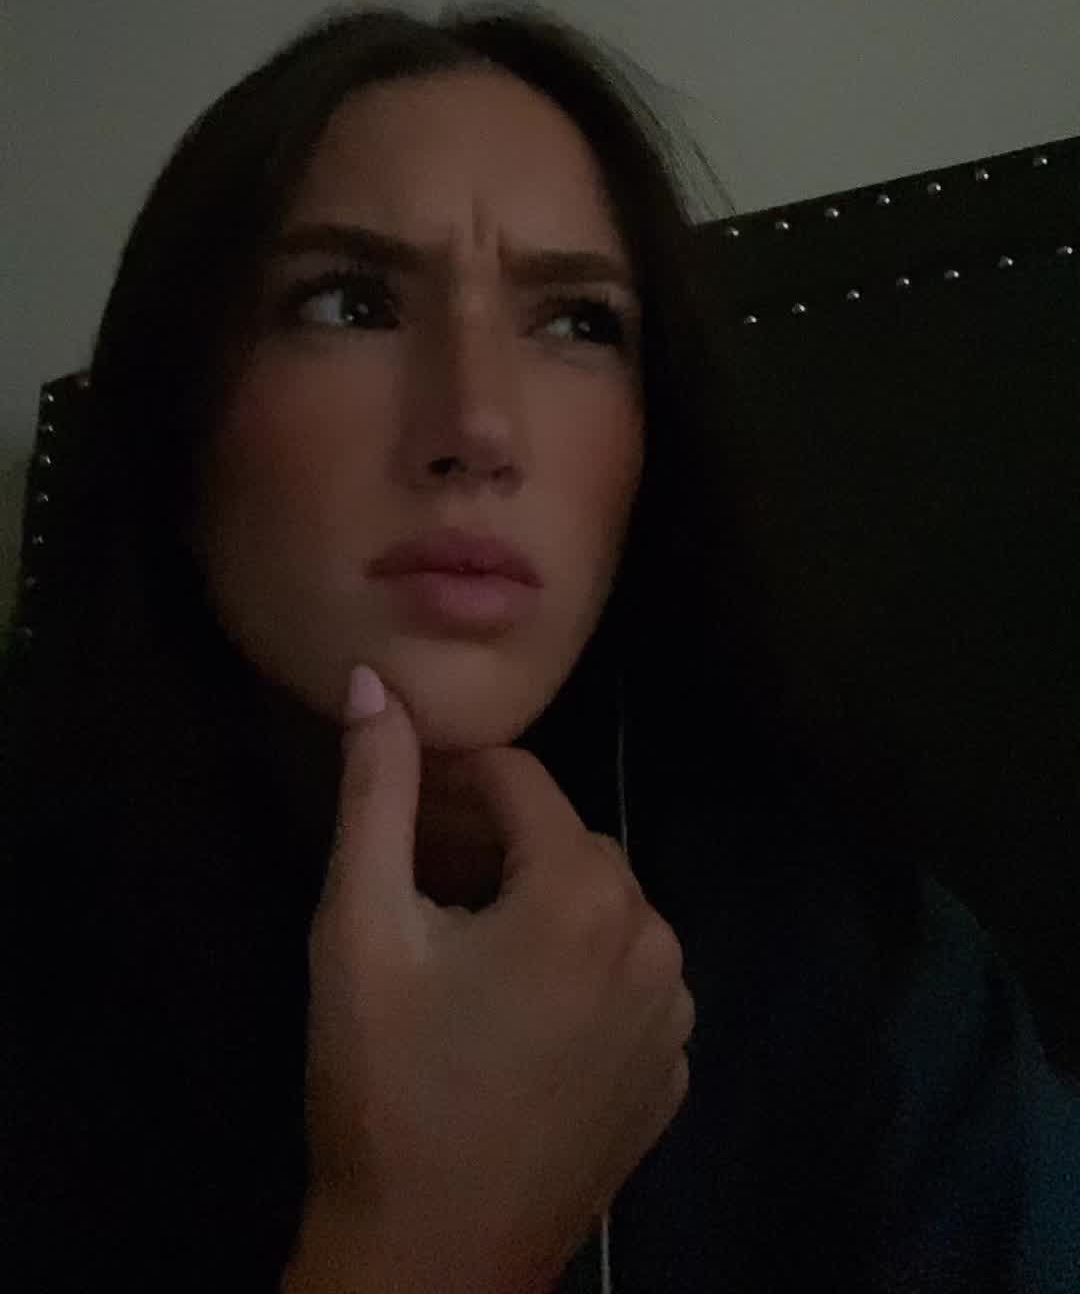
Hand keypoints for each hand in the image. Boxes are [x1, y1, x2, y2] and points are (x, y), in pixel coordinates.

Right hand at [295, 679, 694, 1292]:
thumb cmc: (386, 1084)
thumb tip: (375, 683)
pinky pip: (627, 983)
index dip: (452, 777)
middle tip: (418, 873)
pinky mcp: (670, 1078)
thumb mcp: (360, 926)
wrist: (430, 1262)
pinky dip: (577, 974)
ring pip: (603, 909)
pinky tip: (511, 1012)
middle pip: (567, 842)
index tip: (399, 797)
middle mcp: (654, 938)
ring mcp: (673, 1016)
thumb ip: (375, 792)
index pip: (521, 782)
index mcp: (586, 893)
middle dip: (495, 839)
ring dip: (539, 903)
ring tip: (459, 941)